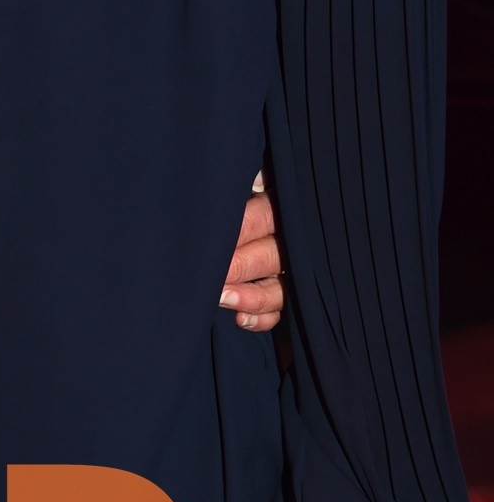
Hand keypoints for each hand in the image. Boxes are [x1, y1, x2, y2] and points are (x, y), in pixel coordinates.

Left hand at [220, 179, 284, 331]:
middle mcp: (288, 240)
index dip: (237, 230)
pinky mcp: (287, 295)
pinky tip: (241, 320)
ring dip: (251, 298)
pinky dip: (262, 318)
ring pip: (277, 290)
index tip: (211, 240)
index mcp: (279, 206)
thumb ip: (252, 181)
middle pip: (268, 256)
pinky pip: (279, 311)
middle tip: (213, 276)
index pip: (259, 218)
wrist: (273, 209)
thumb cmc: (250, 192)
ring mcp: (290, 271)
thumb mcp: (256, 181)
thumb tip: (252, 180)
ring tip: (222, 298)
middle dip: (239, 267)